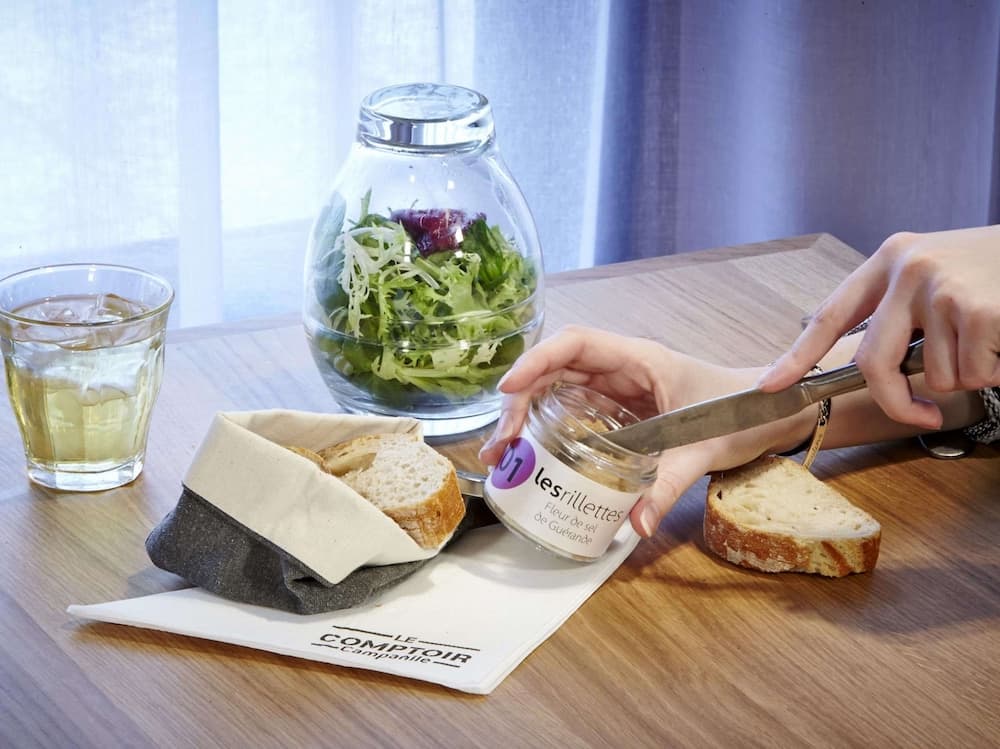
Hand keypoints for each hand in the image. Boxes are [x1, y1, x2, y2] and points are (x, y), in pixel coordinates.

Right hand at [479, 326, 814, 536]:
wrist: (773, 411)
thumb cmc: (743, 410)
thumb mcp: (704, 448)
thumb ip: (668, 484)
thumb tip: (634, 525)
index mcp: (639, 359)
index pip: (574, 344)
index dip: (535, 361)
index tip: (508, 391)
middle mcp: (621, 369)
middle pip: (554, 371)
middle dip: (519, 402)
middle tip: (502, 446)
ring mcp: (618, 391)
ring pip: (558, 392)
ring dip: (527, 418)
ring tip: (505, 457)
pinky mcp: (621, 414)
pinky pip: (575, 415)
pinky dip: (549, 432)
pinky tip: (534, 460)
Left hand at [758, 225, 999, 428]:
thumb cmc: (995, 269)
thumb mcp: (938, 273)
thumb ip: (902, 311)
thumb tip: (876, 366)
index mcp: (891, 258)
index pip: (831, 315)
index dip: (797, 355)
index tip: (771, 386)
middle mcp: (909, 269)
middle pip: (874, 362)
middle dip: (898, 401)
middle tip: (923, 415)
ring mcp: (943, 289)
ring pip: (937, 375)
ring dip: (970, 371)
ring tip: (991, 335)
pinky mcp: (979, 311)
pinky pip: (974, 374)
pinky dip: (995, 370)